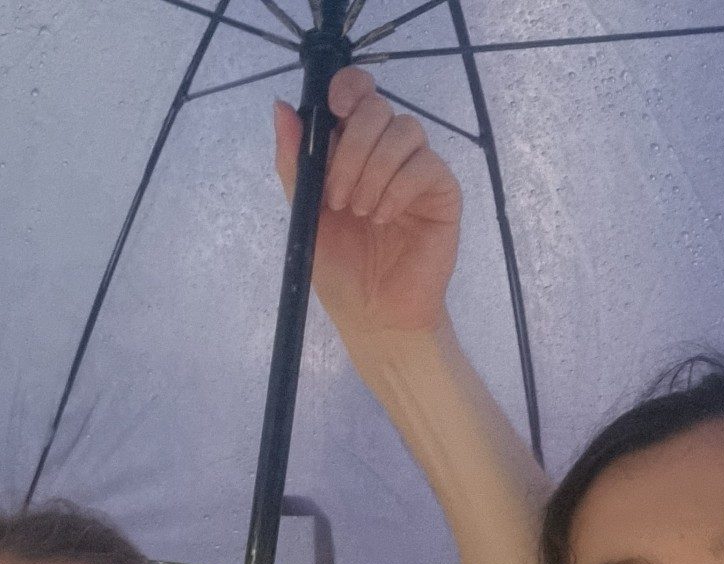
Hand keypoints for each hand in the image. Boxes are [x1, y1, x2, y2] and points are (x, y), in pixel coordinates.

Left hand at [273, 66, 460, 342]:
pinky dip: (398, 188)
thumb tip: (281, 107)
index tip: (334, 110)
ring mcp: (416, 170)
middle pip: (378, 108)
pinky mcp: (442, 192)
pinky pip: (426, 165)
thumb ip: (293, 162)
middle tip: (338, 198)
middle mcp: (386, 152)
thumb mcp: (304, 214)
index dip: (349, 87)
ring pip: (404, 130)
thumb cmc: (339, 270)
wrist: (373, 315)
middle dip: (351, 149)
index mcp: (352, 150)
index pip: (358, 93)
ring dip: (374, 170)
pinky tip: (383, 218)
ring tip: (360, 212)